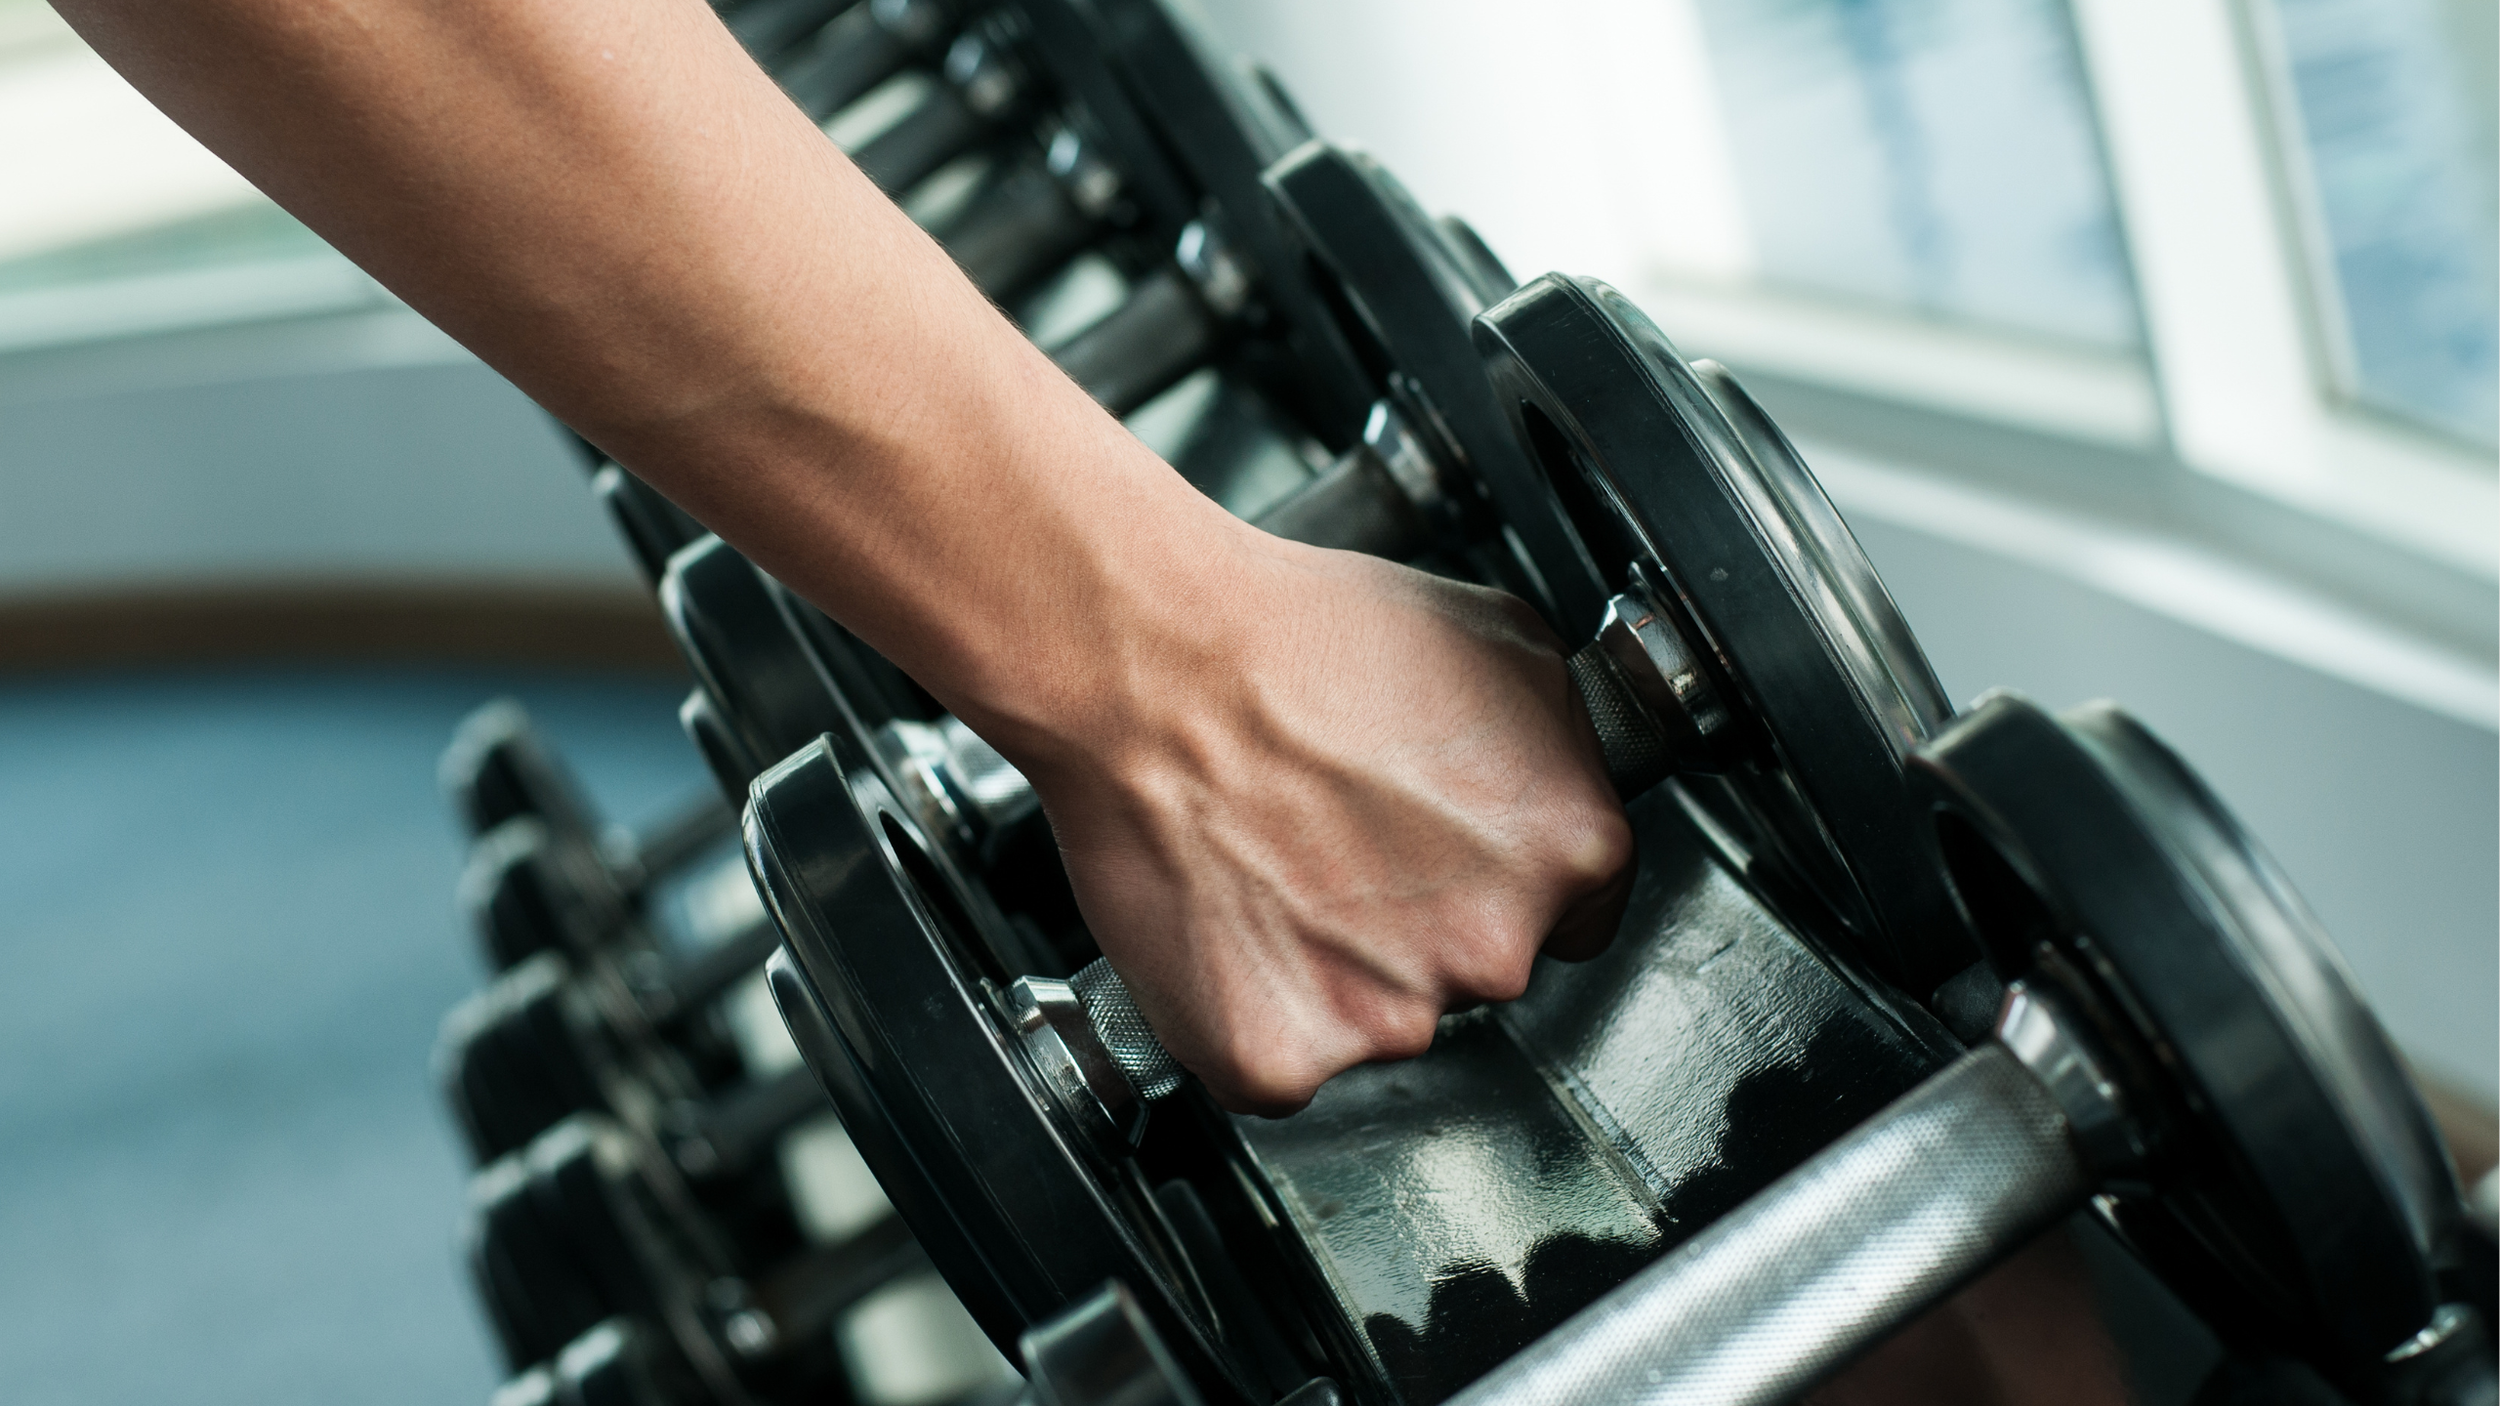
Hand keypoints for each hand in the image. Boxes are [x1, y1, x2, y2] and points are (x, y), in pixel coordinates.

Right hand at [995, 531, 1634, 1114]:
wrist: (1150, 664)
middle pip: (1479, 968)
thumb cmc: (1300, 636)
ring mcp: (1389, 1016)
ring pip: (1380, 1019)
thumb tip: (1556, 790)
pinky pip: (1280, 1060)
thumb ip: (1560, 746)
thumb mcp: (1502, 638)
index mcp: (1569, 848)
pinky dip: (1249, 1008)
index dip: (1501, 875)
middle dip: (1421, 919)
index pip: (1578, 911)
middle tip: (1340, 838)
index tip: (1445, 850)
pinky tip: (1228, 919)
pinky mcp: (1279, 1058)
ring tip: (1274, 861)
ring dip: (1337, 967)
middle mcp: (1495, 948)